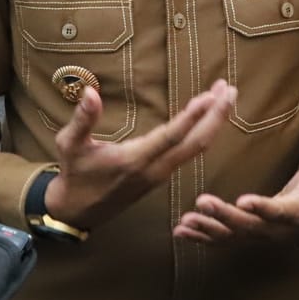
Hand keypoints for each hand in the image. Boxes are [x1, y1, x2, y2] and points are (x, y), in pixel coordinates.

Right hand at [44, 82, 233, 228]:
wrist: (78, 211)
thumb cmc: (75, 174)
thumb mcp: (69, 145)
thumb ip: (82, 119)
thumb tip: (90, 92)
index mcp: (134, 161)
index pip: (171, 137)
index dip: (193, 117)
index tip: (210, 96)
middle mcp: (154, 170)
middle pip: (195, 144)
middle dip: (216, 116)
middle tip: (229, 88)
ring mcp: (161, 175)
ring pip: (196, 149)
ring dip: (214, 122)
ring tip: (225, 95)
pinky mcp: (161, 175)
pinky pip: (190, 153)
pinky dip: (204, 132)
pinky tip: (210, 116)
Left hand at [174, 134, 298, 245]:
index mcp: (295, 215)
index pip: (277, 213)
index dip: (262, 208)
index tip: (243, 201)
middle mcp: (275, 231)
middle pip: (248, 226)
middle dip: (224, 216)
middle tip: (202, 203)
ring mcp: (259, 237)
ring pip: (231, 236)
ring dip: (207, 229)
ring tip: (185, 222)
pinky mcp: (246, 238)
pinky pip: (222, 240)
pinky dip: (201, 237)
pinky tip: (180, 231)